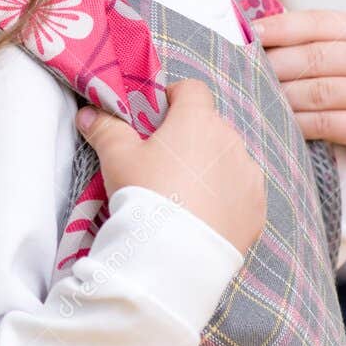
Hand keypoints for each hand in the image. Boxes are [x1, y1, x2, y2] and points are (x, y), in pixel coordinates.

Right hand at [76, 77, 266, 256]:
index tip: (155, 119)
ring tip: (184, 195)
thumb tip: (88, 114)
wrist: (174, 255)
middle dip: (189, 138)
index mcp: (198, 119)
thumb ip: (105, 129)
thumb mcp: (117, 158)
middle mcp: (230, 140)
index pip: (192, 90)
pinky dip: (226, 197)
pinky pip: (242, 191)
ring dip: (210, 167)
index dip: (172, 99)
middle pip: (210, 126)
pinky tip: (204, 216)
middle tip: (163, 164)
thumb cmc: (146, 195)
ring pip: (228, 159)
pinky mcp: (257, 206)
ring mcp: (249, 174)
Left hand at [254, 8, 345, 165]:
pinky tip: (279, 123)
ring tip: (258, 98)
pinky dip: (297, 123)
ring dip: (282, 96)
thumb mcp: (345, 60)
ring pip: (319, 91)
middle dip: (275, 65)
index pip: (320, 22)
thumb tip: (253, 35)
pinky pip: (326, 123)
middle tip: (246, 72)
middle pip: (316, 57)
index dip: (282, 26)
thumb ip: (310, 45)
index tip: (250, 32)